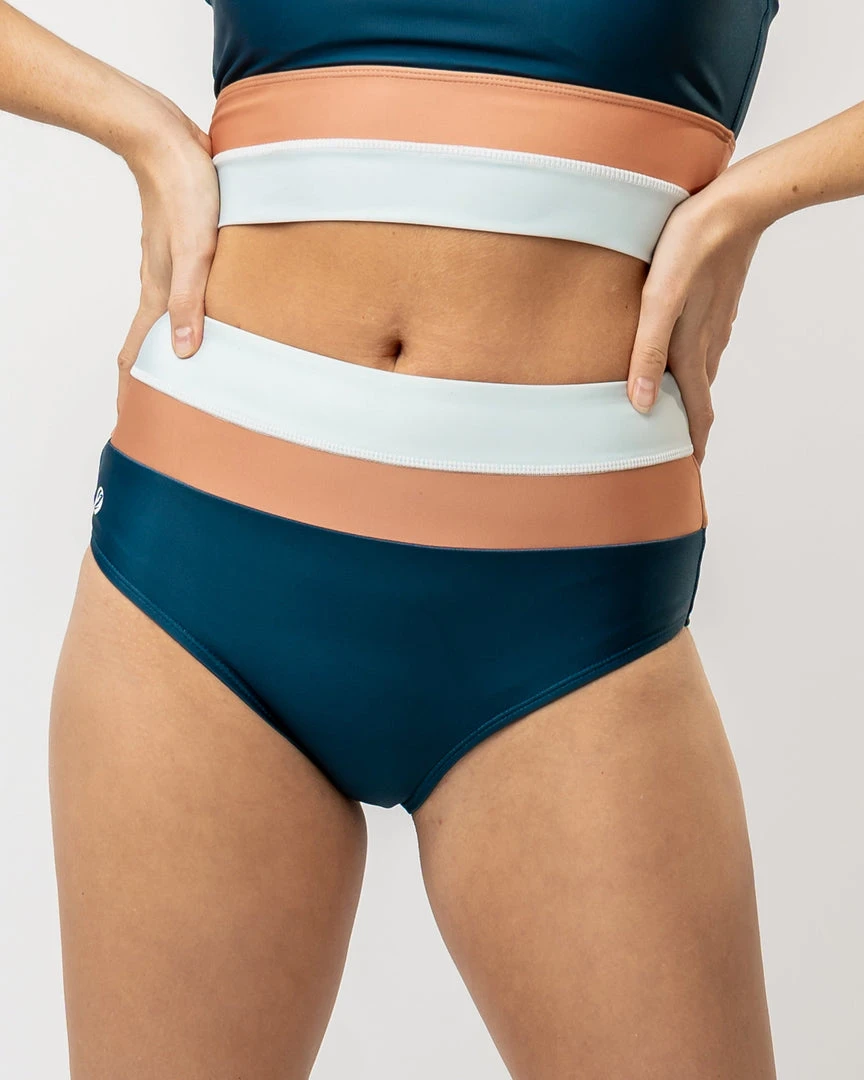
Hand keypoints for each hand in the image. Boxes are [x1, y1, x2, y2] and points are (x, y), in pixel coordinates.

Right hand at [116, 88, 218, 407]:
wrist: (166, 140)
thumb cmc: (185, 190)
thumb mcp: (195, 250)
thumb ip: (190, 301)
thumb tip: (182, 353)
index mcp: (158, 293)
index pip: (136, 353)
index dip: (133, 390)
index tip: (135, 421)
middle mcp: (159, 285)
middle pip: (149, 342)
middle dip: (152, 379)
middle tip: (165, 410)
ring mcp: (168, 267)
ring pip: (167, 319)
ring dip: (171, 348)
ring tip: (187, 373)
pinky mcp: (182, 248)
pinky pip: (182, 295)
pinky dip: (187, 318)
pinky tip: (206, 318)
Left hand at [626, 179, 765, 462]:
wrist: (734, 206)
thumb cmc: (690, 248)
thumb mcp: (658, 301)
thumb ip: (647, 352)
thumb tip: (643, 405)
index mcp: (692, 350)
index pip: (695, 412)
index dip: (691, 444)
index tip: (688, 472)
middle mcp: (706, 343)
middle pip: (699, 398)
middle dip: (690, 429)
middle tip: (677, 453)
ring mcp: (713, 323)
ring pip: (701, 373)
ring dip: (691, 400)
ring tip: (676, 415)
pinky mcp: (713, 304)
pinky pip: (703, 348)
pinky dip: (693, 370)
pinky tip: (681, 362)